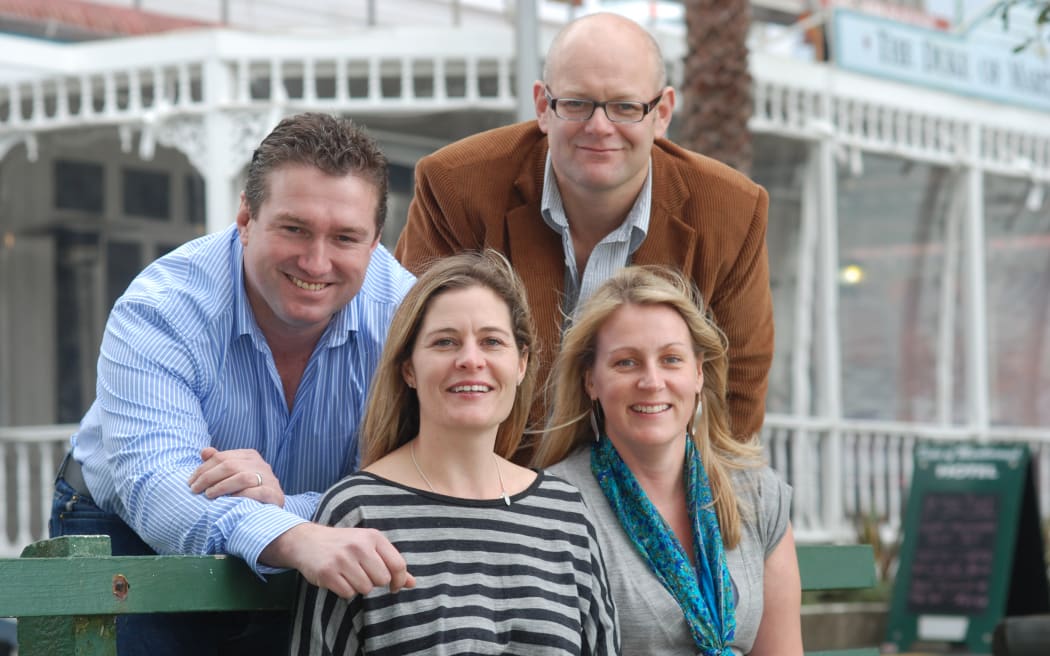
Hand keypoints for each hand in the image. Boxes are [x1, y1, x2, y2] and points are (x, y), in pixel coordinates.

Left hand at [188, 446, 284, 507]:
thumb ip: (220, 463)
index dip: (203, 469)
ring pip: (243, 477)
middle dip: (208, 477)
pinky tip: (229, 502)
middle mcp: (260, 464)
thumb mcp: (235, 473)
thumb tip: (204, 452)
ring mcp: (269, 479)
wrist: (273, 514)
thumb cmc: (249, 490)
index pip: (222, 457)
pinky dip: (241, 496)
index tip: (190, 482)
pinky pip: (257, 493)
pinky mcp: (274, 494)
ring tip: (209, 495)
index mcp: (249, 456)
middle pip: (230, 466)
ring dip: (222, 486)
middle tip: (195, 490)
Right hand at [260, 523, 415, 597]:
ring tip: (348, 574)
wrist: (307, 541)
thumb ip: (391, 564)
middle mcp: (359, 546)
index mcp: (373, 537)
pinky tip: (337, 578)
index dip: (398, 580)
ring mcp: (342, 559)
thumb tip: (412, 583)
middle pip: (382, 580)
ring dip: (358, 586)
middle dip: (374, 582)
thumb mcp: (369, 546)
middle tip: (362, 573)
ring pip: (365, 589)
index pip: (398, 565)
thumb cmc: (344, 545)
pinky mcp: (327, 572)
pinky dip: (344, 590)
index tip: (393, 586)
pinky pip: (348, 594)